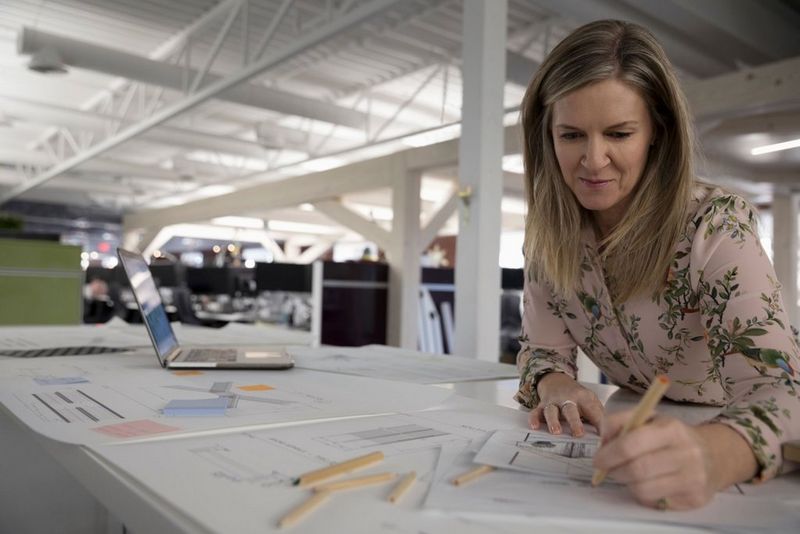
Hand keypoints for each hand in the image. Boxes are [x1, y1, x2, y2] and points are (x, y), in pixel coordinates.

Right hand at [529, 373, 603, 436]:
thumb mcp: (591, 402)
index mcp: (584, 399)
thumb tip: (609, 437)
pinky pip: (536, 412)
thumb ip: (599, 417)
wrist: (556, 381)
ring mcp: (553, 402)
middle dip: (574, 422)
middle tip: (578, 434)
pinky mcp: (542, 406)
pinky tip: (535, 427)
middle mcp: (567, 399)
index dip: (599, 423)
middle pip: (571, 410)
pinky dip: (534, 419)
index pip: (593, 411)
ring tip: (556, 432)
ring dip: (553, 421)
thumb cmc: (577, 398)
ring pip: (552, 410)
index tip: (604, 437)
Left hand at [593, 411, 721, 509]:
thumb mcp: (648, 418)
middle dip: (614, 471)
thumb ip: (619, 422)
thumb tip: (602, 442)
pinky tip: (648, 483)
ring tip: (628, 475)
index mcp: (671, 429)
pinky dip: (643, 494)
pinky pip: (656, 502)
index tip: (598, 460)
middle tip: (608, 469)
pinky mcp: (695, 499)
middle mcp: (686, 453)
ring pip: (643, 490)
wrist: (714, 456)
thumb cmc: (672, 436)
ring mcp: (693, 478)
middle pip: (637, 470)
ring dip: (627, 484)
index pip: (632, 444)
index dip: (609, 454)